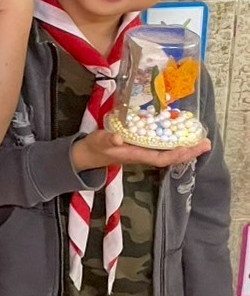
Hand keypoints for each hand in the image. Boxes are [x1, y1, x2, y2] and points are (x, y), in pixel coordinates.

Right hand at [71, 129, 210, 172]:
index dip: (175, 154)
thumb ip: (107, 139)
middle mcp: (143, 155)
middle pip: (171, 157)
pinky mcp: (143, 147)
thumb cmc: (95, 147)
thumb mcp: (98, 141)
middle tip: (206, 143)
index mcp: (135, 155)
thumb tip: (118, 137)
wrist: (89, 154)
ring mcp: (144, 152)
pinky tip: (182, 137)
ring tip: (200, 141)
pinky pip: (164, 148)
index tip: (189, 148)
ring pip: (169, 153)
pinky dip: (175, 143)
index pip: (160, 158)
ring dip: (186, 148)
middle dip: (189, 152)